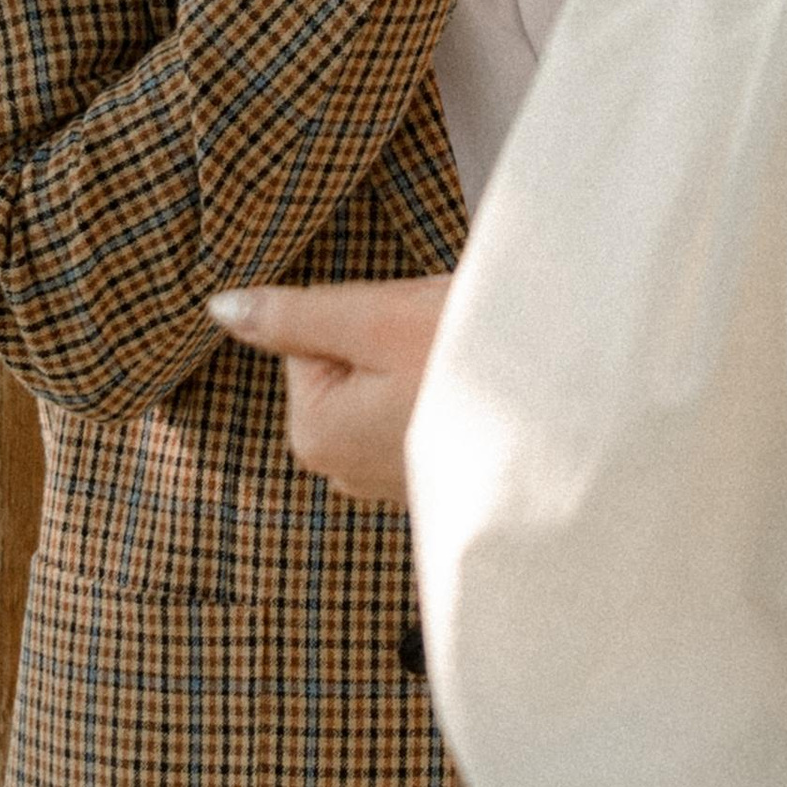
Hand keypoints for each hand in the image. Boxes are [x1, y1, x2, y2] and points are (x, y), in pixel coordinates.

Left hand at [207, 274, 452, 502]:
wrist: (566, 412)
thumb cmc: (469, 360)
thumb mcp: (377, 323)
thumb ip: (293, 316)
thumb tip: (220, 308)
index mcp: (314, 433)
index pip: (312, 336)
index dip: (364, 312)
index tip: (406, 322)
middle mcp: (343, 469)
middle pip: (347, 364)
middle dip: (389, 339)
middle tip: (440, 339)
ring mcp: (389, 479)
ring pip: (384, 385)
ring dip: (420, 362)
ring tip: (462, 364)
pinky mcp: (430, 477)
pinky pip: (414, 414)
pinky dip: (440, 392)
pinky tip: (475, 390)